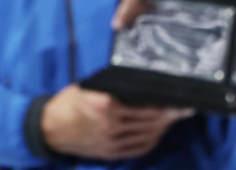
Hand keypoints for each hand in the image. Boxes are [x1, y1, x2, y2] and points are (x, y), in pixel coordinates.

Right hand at [41, 84, 193, 159]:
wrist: (49, 129)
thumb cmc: (67, 102)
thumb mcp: (87, 87)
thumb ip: (111, 86)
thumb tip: (136, 81)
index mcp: (106, 104)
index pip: (143, 103)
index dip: (164, 103)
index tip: (180, 100)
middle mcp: (112, 124)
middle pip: (150, 120)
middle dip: (170, 115)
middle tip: (186, 109)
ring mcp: (113, 142)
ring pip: (147, 135)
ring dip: (163, 127)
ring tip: (173, 119)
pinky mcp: (111, 153)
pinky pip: (138, 148)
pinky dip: (151, 140)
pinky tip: (157, 132)